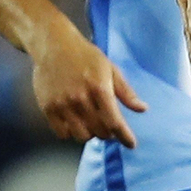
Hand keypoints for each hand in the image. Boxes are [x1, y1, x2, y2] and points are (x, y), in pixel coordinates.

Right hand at [29, 19, 147, 147]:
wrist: (54, 46)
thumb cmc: (87, 57)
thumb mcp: (111, 69)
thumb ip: (126, 92)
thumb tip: (143, 109)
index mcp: (100, 88)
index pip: (115, 121)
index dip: (125, 136)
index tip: (132, 145)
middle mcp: (80, 99)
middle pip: (99, 131)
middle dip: (109, 133)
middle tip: (110, 126)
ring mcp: (62, 105)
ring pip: (81, 136)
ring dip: (90, 134)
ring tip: (93, 123)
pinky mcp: (48, 108)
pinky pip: (62, 134)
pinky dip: (72, 133)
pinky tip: (76, 122)